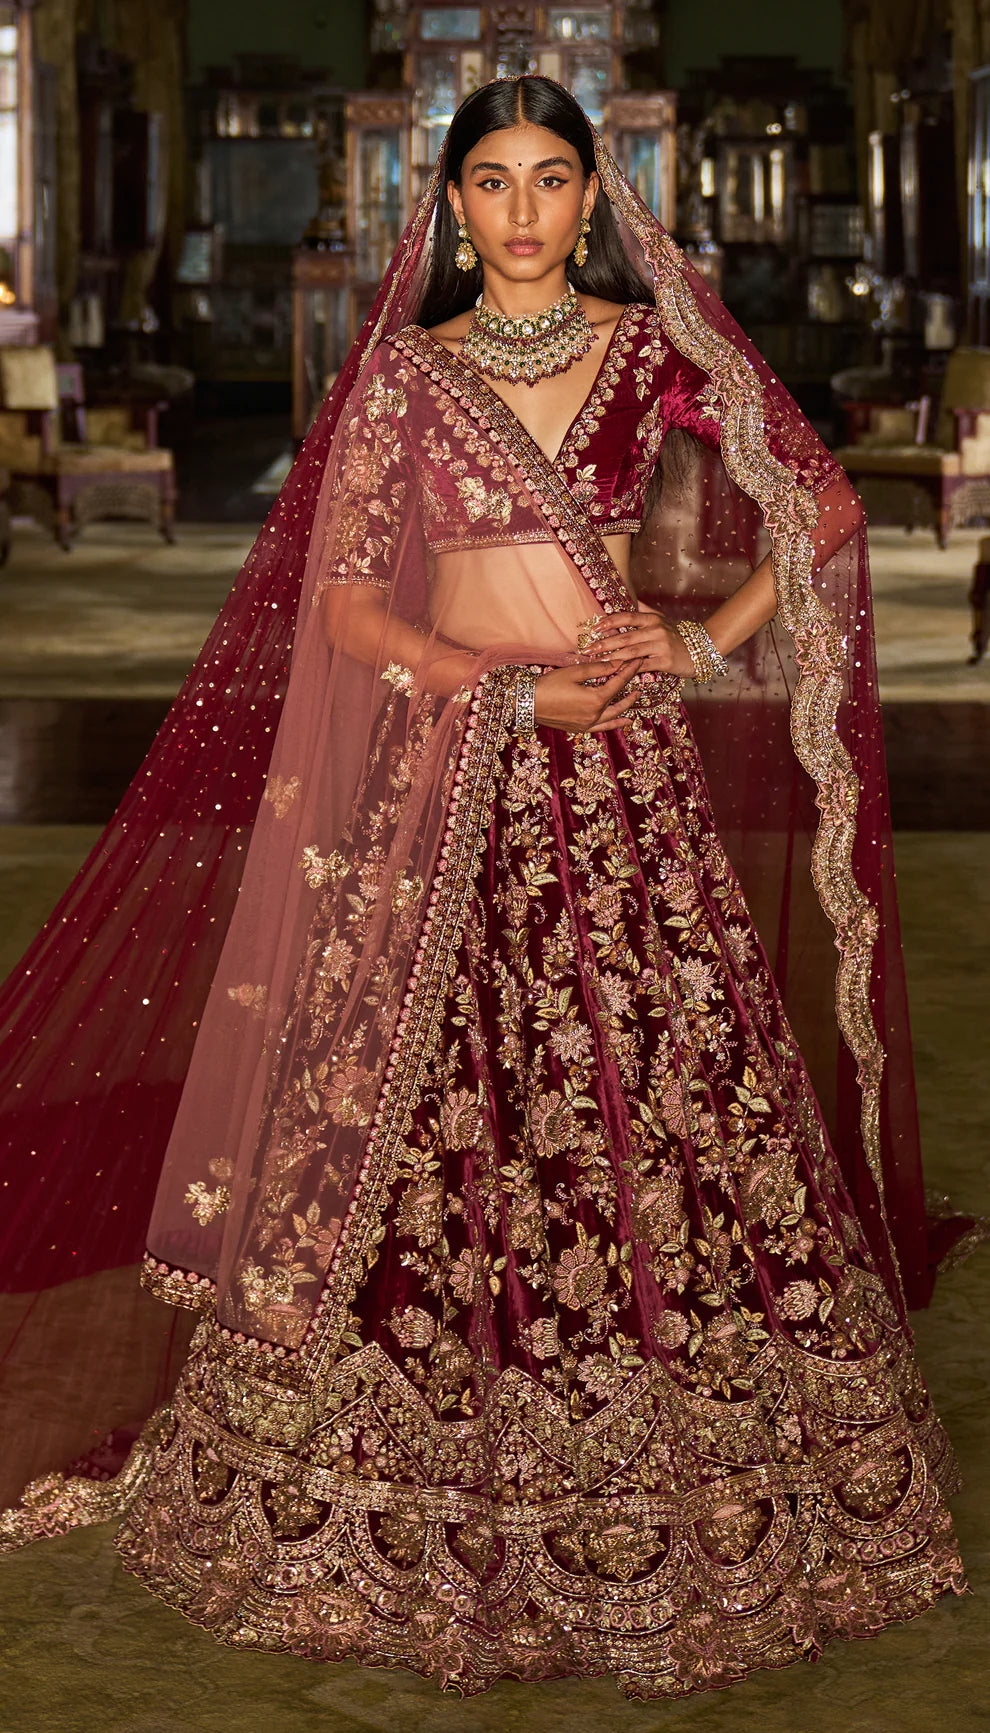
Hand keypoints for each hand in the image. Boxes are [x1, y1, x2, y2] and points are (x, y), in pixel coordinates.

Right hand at [533, 658, 646, 732]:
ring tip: (636, 697)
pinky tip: (624, 720)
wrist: (528, 704)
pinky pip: (603, 726)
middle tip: (639, 673)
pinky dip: (615, 723)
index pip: (618, 682)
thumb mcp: (574, 672)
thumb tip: (617, 664)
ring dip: (626, 705)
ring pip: (613, 714)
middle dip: (629, 684)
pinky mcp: (580, 728)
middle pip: (618, 697)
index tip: (637, 660)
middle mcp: (595, 714)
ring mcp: (588, 723)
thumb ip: (598, 668)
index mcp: (595, 699)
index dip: (629, 670)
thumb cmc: (548, 685)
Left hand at [577, 607, 696, 678]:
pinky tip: (615, 673)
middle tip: (587, 650)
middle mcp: (656, 630)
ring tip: (597, 661)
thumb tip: (629, 599)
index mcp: (652, 619)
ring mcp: (661, 646)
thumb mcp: (662, 620)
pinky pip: (642, 666)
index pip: (627, 618)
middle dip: (604, 644)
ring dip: (612, 658)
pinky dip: (628, 670)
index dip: (609, 622)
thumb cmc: (676, 637)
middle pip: (625, 637)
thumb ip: (644, 611)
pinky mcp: (665, 661)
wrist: (701, 650)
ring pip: (631, 652)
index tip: (594, 628)